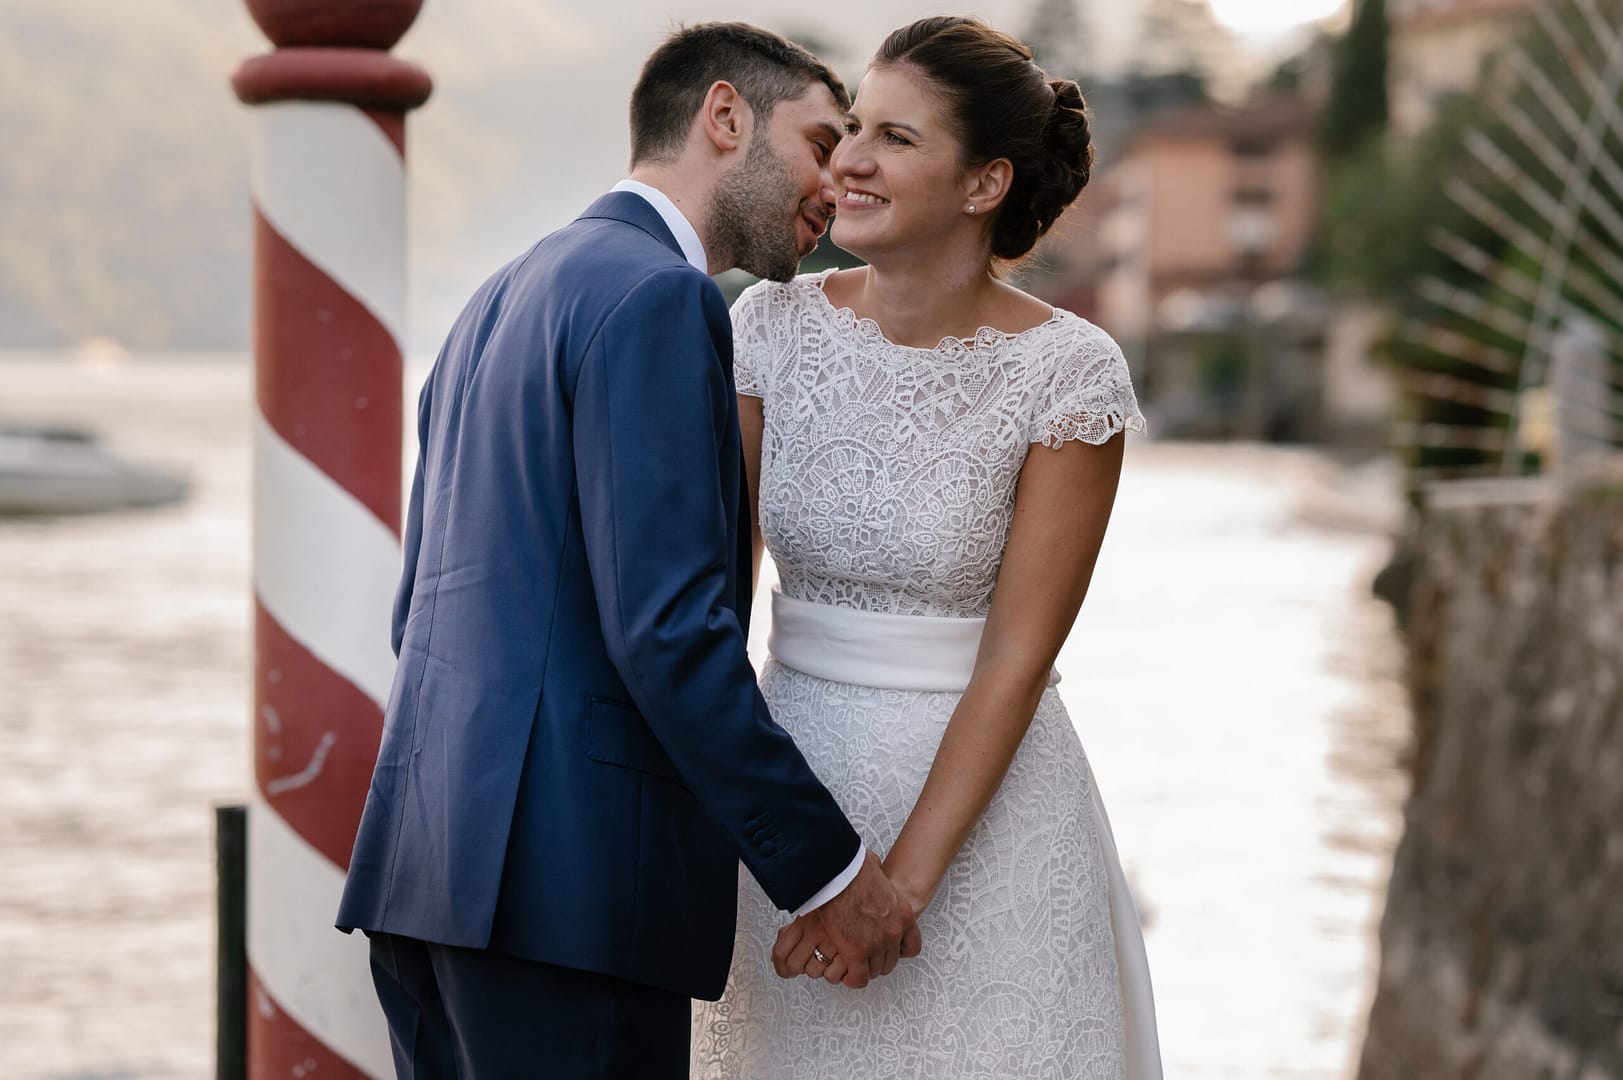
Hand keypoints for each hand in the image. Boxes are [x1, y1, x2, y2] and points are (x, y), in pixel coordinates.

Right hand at [771, 852, 921, 987]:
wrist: (840, 875)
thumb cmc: (853, 868)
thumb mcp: (877, 870)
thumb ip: (879, 876)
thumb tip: (871, 866)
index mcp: (903, 914)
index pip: (912, 945)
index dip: (900, 950)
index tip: (890, 950)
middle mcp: (893, 933)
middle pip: (892, 960)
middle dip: (879, 961)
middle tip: (866, 958)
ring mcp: (876, 944)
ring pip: (875, 970)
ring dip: (865, 969)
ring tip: (854, 966)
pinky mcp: (856, 952)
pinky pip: (859, 977)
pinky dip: (853, 978)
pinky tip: (846, 974)